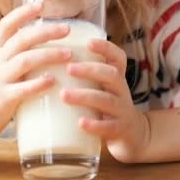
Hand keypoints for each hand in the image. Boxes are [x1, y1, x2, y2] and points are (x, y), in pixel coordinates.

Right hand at [0, 2, 71, 138]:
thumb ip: (18, 51)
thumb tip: (49, 37)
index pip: (6, 25)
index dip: (22, 12)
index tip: (41, 4)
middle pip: (21, 39)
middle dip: (46, 32)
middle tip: (67, 29)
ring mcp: (0, 79)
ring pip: (24, 60)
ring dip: (48, 55)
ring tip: (68, 54)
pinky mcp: (4, 98)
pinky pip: (23, 89)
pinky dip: (39, 83)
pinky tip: (53, 80)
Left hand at [61, 39, 149, 162]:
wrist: (133, 136)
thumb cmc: (107, 107)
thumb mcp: (101, 88)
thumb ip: (82, 77)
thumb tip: (45, 64)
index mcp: (116, 78)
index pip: (117, 57)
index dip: (105, 48)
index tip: (88, 42)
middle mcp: (121, 91)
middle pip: (111, 75)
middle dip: (89, 70)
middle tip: (68, 68)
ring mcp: (122, 111)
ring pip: (107, 100)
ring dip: (85, 96)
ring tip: (64, 94)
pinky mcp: (121, 130)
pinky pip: (110, 126)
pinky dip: (95, 124)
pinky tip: (80, 123)